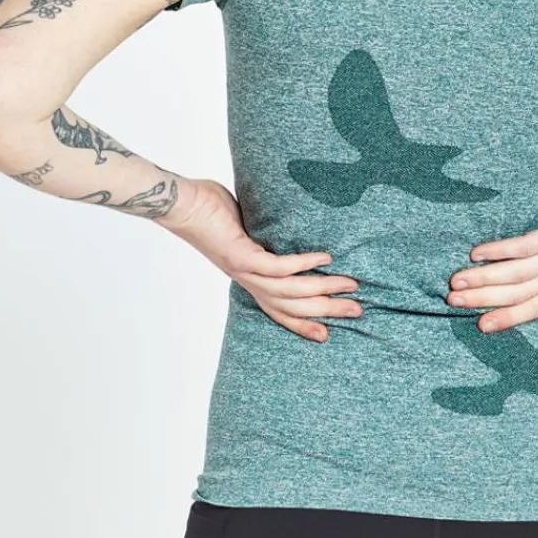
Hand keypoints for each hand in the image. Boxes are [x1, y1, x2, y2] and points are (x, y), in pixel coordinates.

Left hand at [159, 176, 360, 342]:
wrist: (180, 205)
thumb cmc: (208, 211)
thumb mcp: (244, 229)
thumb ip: (265, 237)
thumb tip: (288, 227)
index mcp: (249, 279)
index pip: (280, 311)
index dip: (304, 324)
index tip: (328, 333)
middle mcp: (248, 281)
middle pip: (292, 307)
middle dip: (326, 310)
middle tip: (357, 310)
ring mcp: (245, 271)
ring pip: (290, 292)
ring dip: (323, 289)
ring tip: (350, 284)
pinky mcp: (242, 256)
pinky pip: (279, 267)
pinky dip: (304, 265)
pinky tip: (325, 259)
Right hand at [446, 164, 537, 332]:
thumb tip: (521, 254)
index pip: (534, 306)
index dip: (507, 317)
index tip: (480, 324)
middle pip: (519, 294)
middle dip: (484, 300)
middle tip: (453, 302)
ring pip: (518, 274)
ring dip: (484, 279)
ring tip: (458, 281)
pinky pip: (525, 247)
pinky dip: (499, 252)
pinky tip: (477, 253)